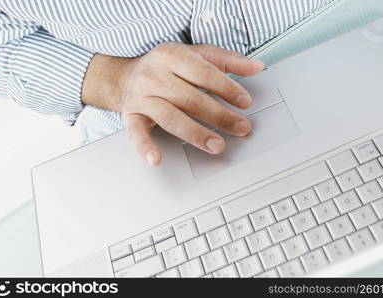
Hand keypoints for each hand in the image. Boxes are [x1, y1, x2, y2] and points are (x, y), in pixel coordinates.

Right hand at [82, 42, 263, 165]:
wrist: (126, 76)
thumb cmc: (166, 66)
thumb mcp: (195, 54)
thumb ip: (225, 60)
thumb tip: (256, 67)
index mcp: (170, 56)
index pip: (203, 72)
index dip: (226, 88)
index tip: (245, 102)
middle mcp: (154, 76)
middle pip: (190, 98)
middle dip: (219, 115)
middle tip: (241, 127)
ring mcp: (142, 98)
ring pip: (170, 117)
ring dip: (195, 133)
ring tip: (217, 145)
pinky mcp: (132, 117)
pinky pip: (136, 133)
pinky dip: (144, 147)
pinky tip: (156, 159)